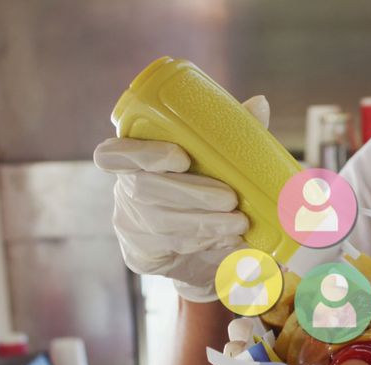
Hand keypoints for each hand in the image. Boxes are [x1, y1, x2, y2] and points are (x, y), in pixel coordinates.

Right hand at [93, 95, 270, 301]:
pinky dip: (203, 242)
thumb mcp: (214, 163)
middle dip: (190, 193)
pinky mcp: (141, 254)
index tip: (181, 156)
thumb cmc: (204, 190)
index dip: (142, 153)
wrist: (198, 249)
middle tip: (230, 198)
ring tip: (239, 222)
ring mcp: (130, 224)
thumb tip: (259, 104)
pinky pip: (168, 248)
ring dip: (204, 222)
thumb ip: (228, 135)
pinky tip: (227, 240)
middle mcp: (124, 190)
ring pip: (161, 222)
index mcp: (132, 159)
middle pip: (143, 189)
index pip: (112, 154)